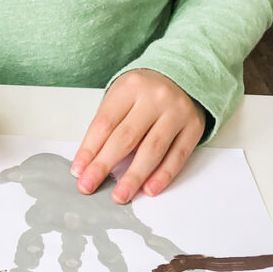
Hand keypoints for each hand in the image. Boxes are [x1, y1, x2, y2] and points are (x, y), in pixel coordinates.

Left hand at [70, 70, 206, 202]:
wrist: (184, 76)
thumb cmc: (144, 92)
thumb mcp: (122, 97)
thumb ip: (109, 125)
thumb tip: (91, 163)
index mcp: (130, 87)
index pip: (105, 123)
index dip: (89, 150)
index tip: (78, 171)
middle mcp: (154, 98)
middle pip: (125, 137)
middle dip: (104, 165)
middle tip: (89, 186)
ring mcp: (176, 112)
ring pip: (152, 149)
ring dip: (134, 176)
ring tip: (120, 195)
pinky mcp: (194, 126)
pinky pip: (177, 155)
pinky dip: (163, 175)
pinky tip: (149, 189)